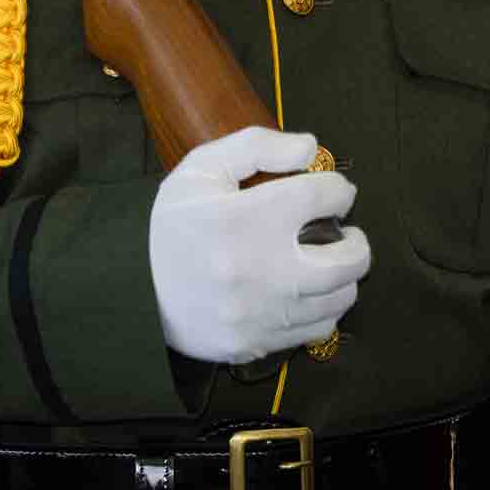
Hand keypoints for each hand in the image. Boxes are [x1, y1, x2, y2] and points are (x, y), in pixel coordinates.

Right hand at [147, 127, 371, 364]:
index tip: (333, 192)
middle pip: (349, 258)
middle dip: (356, 240)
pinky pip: (317, 330)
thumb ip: (255, 147)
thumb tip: (309, 148)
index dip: (337, 189)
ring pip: (340, 298)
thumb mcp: (199, 171)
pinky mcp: (260, 343)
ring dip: (344, 276)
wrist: (132, 290)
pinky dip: (323, 309)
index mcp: (248, 218)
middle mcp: (264, 268)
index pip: (324, 196)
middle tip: (345, 232)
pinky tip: (308, 294)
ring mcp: (264, 312)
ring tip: (328, 263)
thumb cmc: (170, 227)